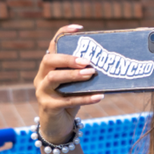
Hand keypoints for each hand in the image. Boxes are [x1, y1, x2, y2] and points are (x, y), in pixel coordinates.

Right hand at [34, 25, 101, 141]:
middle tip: (87, 61)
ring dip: (73, 75)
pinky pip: (66, 101)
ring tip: (91, 74)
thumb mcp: (77, 85)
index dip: (63, 34)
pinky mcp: (48, 106)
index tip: (79, 28)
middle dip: (68, 59)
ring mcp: (42, 92)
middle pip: (49, 60)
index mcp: (48, 67)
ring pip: (53, 78)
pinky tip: (99, 96)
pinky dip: (84, 98)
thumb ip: (85, 74)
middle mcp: (41, 76)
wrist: (58, 126)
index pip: (52, 45)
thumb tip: (112, 65)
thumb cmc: (71, 100)